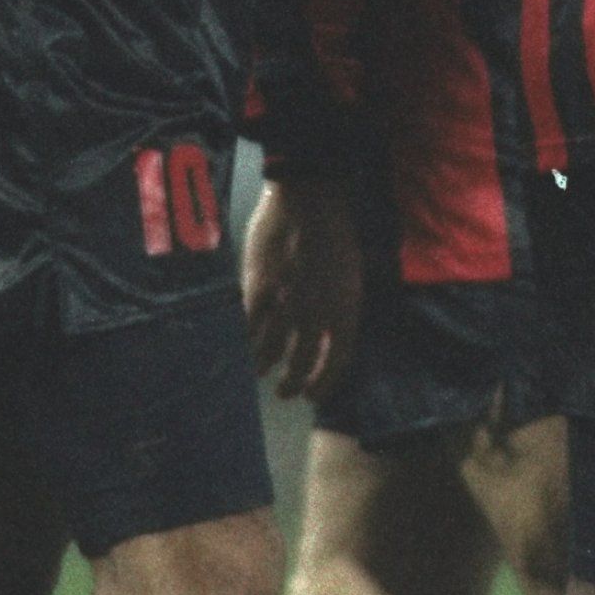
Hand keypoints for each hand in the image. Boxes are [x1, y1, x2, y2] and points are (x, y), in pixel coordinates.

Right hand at [240, 174, 362, 399]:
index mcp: (346, 310)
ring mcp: (286, 302)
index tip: (314, 395)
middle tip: (285, 391)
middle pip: (302, 364)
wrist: (311, 199)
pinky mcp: (260, 289)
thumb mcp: (351, 276)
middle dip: (293, 383)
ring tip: (262, 373)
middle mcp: (317, 313)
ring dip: (265, 367)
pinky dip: (245, 345)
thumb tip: (330, 338)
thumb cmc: (336, 233)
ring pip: (271, 351)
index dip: (324, 384)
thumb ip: (341, 310)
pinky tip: (243, 351)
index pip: (337, 362)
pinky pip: (249, 328)